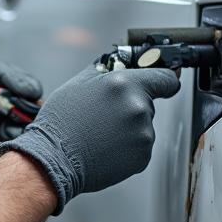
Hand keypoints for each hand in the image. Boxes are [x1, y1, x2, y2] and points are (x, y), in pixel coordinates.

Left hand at [0, 60, 42, 194]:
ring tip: (5, 135)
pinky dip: (11, 139)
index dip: (14, 78)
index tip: (29, 89)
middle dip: (21, 103)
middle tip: (28, 117)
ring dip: (16, 124)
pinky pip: (9, 135)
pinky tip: (0, 145)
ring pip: (14, 115)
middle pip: (11, 92)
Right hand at [0, 66, 179, 214]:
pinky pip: (140, 147)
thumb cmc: (62, 122)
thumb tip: (119, 62)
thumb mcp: (78, 84)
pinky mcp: (143, 156)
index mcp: (125, 84)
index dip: (163, 80)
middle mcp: (138, 107)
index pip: (166, 78)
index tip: (163, 84)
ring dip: (128, 129)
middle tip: (105, 116)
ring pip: (143, 126)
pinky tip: (105, 147)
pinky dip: (127, 148)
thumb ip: (105, 70)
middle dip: (131, 107)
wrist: (55, 159)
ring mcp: (143, 134)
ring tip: (100, 134)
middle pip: (148, 103)